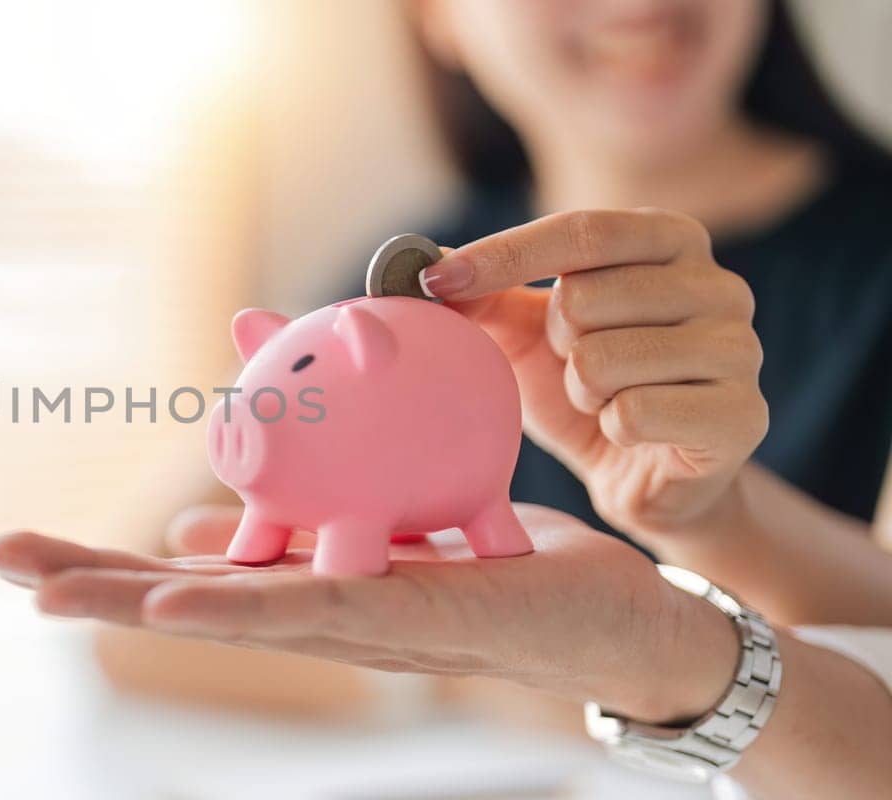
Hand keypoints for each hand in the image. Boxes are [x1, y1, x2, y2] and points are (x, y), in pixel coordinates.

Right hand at [0, 504, 738, 723]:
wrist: (624, 626)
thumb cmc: (499, 576)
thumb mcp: (381, 529)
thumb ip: (294, 525)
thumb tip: (196, 520)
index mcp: (304, 590)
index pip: (184, 578)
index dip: (102, 568)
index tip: (21, 555)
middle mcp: (318, 617)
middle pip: (184, 602)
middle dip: (89, 584)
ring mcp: (359, 627)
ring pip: (230, 613)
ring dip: (138, 601)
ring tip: (52, 590)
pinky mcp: (415, 620)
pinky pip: (318, 606)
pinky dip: (240, 605)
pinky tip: (178, 602)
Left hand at [420, 209, 766, 538]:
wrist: (644, 477)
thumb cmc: (585, 387)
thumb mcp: (525, 331)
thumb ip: (481, 291)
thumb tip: (414, 262)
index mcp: (671, 239)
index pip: (580, 230)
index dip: (501, 255)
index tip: (434, 284)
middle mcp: (719, 283)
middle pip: (584, 298)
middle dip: (554, 342)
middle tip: (575, 364)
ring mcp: (740, 349)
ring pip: (603, 359)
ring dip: (581, 390)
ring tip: (604, 399)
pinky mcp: (744, 415)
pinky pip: (633, 414)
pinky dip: (611, 429)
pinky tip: (630, 432)